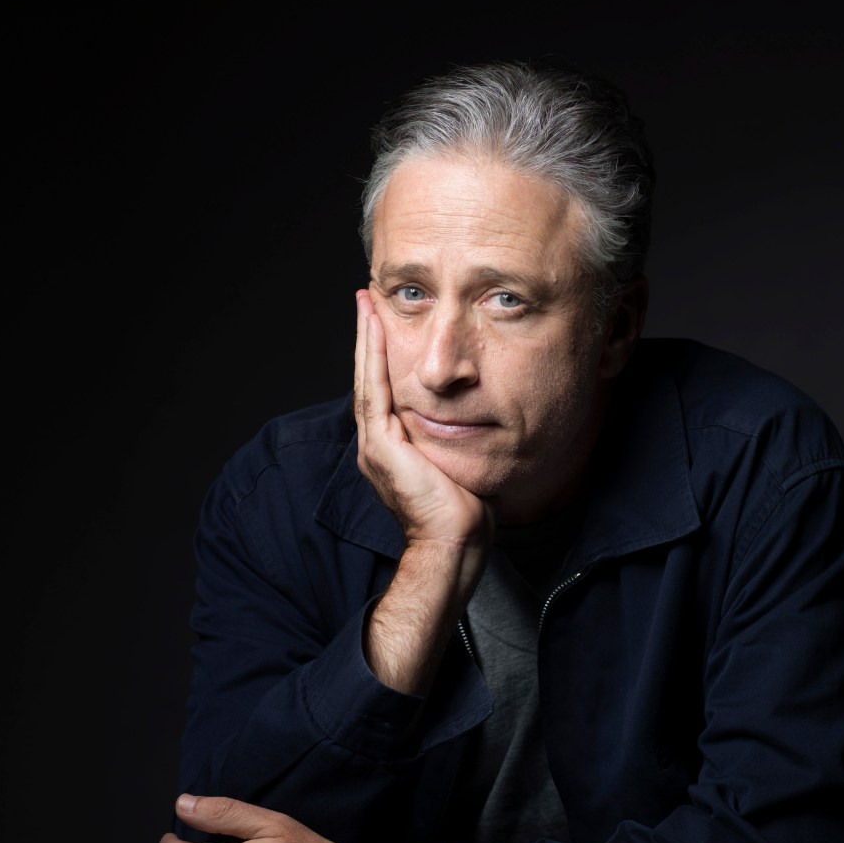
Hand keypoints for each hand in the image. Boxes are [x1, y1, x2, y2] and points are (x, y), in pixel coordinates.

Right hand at [354, 289, 490, 547]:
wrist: (455, 543)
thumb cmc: (465, 512)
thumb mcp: (460, 461)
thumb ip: (456, 437)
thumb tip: (476, 414)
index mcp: (392, 447)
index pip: (384, 390)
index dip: (382, 355)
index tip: (385, 321)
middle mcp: (377, 443)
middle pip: (369, 378)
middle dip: (369, 337)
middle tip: (368, 299)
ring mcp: (376, 444)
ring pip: (368, 378)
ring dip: (367, 338)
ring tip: (367, 302)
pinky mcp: (382, 446)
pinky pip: (374, 391)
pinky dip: (373, 357)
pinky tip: (376, 328)